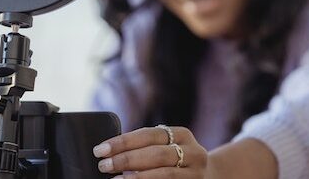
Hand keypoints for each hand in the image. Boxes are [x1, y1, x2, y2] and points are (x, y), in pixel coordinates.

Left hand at [93, 126, 208, 178]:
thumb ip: (144, 146)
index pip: (148, 135)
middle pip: (156, 154)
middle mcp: (194, 152)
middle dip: (127, 159)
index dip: (122, 142)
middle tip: (103, 166)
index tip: (100, 149)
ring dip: (138, 178)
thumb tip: (108, 152)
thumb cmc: (175, 161)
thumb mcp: (166, 147)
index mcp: (182, 134)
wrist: (209, 177)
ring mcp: (196, 173)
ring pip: (165, 174)